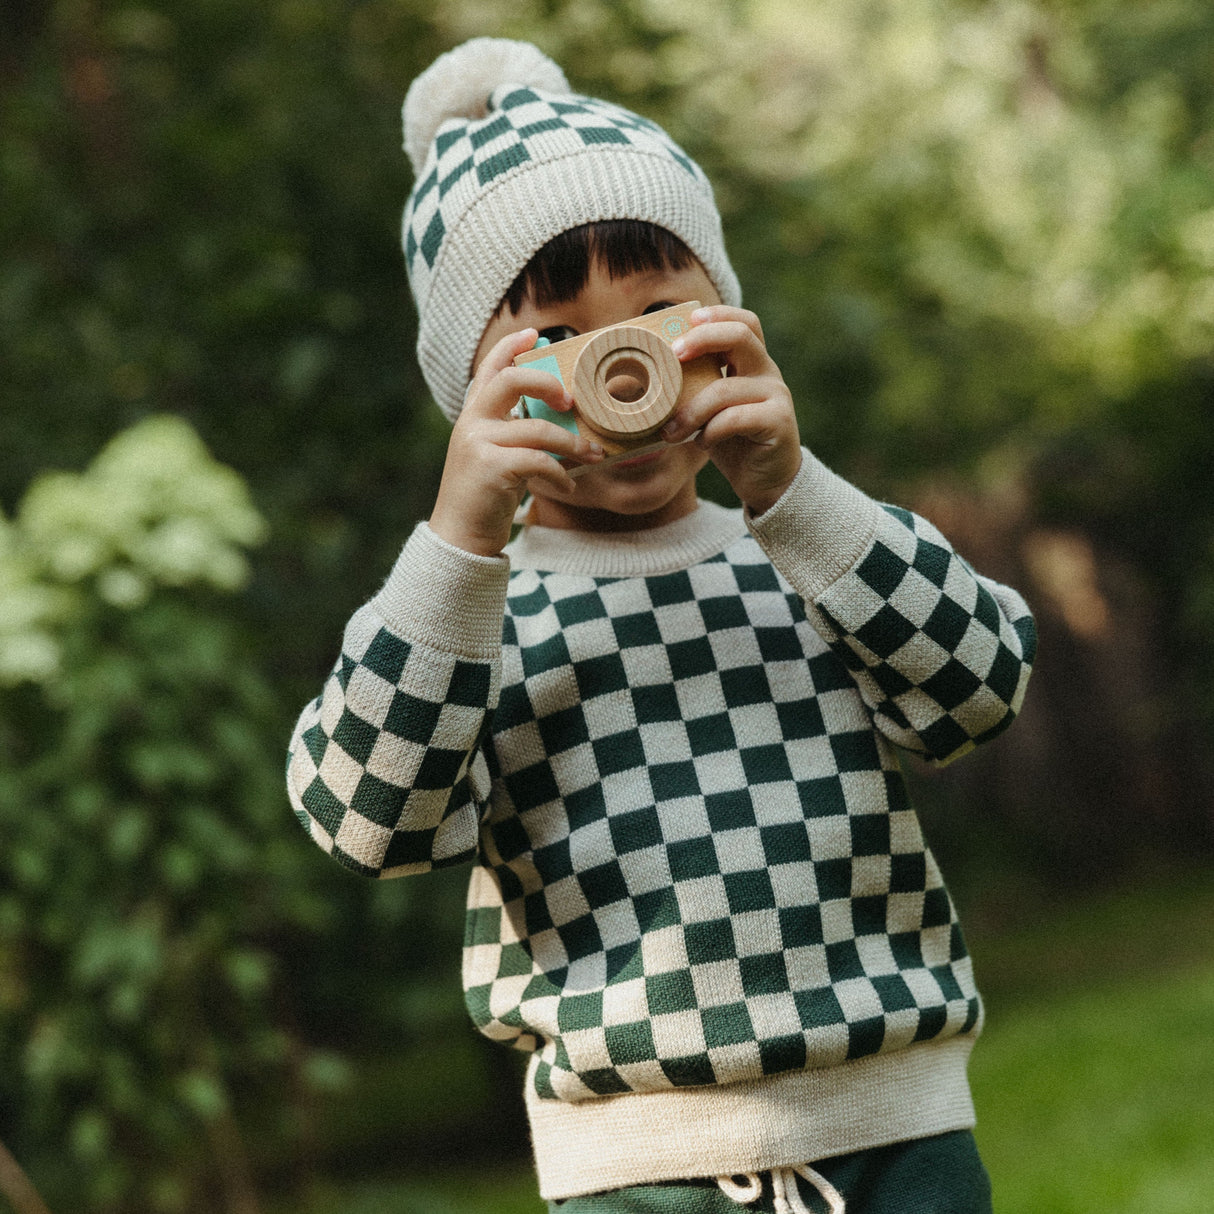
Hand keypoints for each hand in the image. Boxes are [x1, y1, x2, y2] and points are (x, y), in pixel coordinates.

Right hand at [429, 329, 604, 555]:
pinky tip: (567, 485)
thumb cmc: (486, 497)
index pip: (489, 369)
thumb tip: (562, 419)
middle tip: (571, 402)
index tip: (534, 334)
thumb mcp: (497, 456)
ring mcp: (478, 444)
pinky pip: (539, 461)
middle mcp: (472, 423)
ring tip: (591, 456)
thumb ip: (515, 432)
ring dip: (572, 444)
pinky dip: (560, 474)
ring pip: (537, 429)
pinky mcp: (491, 468)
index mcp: (473, 416)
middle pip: (511, 381)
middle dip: (547, 384)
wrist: (461, 537)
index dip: (510, 347)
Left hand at [660, 306, 801, 515]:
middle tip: (673, 355)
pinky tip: (703, 443)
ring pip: (725, 389)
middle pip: (741, 336)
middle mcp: (768, 372)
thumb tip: (642, 378)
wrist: (765, 481)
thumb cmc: (731, 442)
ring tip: (671, 432)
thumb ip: (692, 390)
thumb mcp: (708, 412)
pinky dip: (711, 431)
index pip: (744, 323)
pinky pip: (734, 418)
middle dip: (702, 339)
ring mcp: (776, 395)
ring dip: (691, 411)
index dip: (716, 316)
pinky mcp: (779, 421)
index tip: (684, 324)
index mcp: (751, 364)